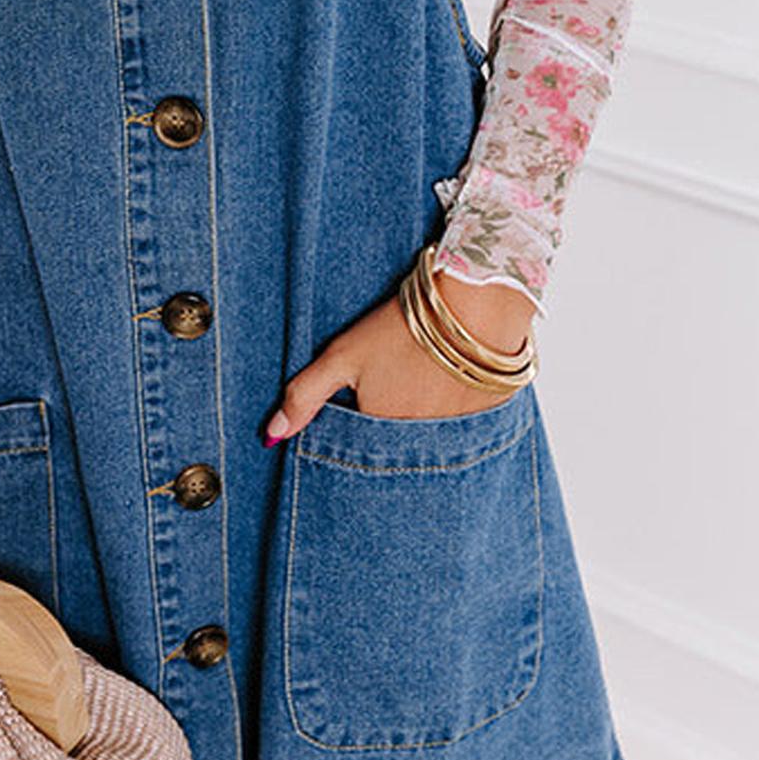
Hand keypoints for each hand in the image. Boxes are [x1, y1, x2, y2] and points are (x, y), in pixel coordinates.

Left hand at [263, 274, 534, 442]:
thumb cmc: (402, 328)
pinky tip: (445, 391)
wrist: (475, 304)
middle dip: (383, 436)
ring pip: (424, 448)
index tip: (359, 404)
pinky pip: (460, 439)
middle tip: (391, 389)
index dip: (354, 429)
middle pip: (390, 455)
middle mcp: (419, 449)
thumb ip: (305, 396)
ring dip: (416, 428)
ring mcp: (456, 442)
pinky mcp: (486, 429)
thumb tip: (272, 436)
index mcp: (381, 435)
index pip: (355, 456)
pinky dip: (450, 422)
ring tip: (417, 386)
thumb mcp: (343, 356)